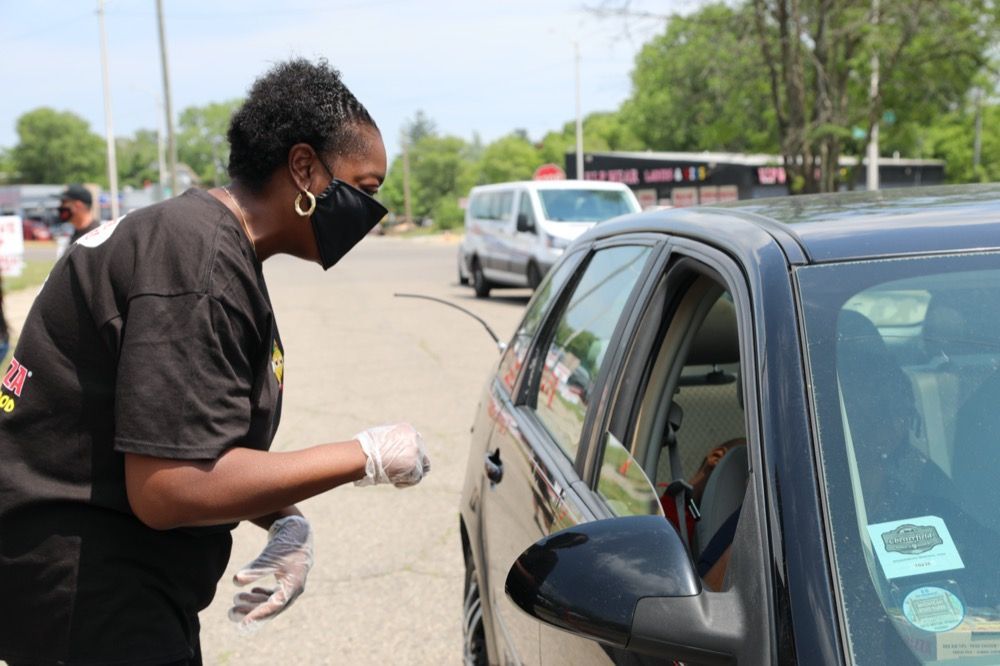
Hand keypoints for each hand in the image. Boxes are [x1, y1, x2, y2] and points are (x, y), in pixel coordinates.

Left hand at [228, 515, 313, 633]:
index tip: (242, 624)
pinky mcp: (287, 578)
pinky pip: (274, 593)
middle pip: (272, 607)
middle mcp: (294, 589)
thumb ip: (254, 570)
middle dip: (251, 610)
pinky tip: (250, 592)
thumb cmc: (285, 543)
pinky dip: (261, 594)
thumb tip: (236, 581)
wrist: (298, 530)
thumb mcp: (269, 557)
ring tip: (236, 599)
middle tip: (231, 612)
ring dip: (254, 602)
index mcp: (293, 586)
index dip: (257, 615)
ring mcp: (291, 584)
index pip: (274, 607)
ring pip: (271, 600)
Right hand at [354, 422, 430, 487]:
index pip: (416, 443)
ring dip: (409, 475)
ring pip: (421, 468)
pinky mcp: (415, 467)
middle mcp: (415, 439)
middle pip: (421, 455)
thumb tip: (392, 450)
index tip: (400, 461)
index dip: (408, 454)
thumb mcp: (381, 437)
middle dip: (412, 464)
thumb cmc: (365, 448)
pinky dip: (405, 482)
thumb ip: (393, 441)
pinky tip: (394, 481)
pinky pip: (416, 478)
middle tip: (401, 472)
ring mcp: (416, 453)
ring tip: (394, 477)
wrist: (364, 456)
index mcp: (408, 430)